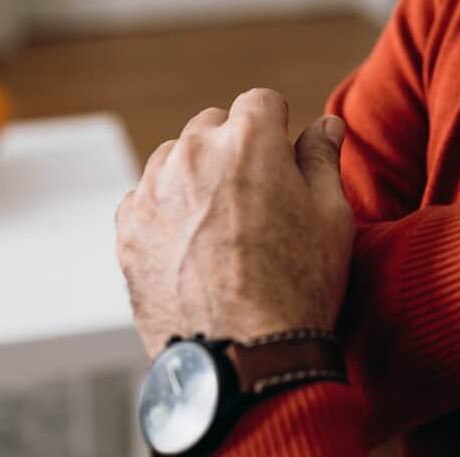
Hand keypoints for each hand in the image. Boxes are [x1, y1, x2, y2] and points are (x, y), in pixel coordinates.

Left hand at [115, 89, 352, 359]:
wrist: (242, 358)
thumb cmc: (297, 286)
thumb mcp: (331, 217)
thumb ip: (322, 159)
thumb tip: (326, 125)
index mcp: (248, 139)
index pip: (261, 101)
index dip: (277, 129)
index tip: (282, 160)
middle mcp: (193, 153)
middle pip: (213, 124)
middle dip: (234, 148)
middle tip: (256, 199)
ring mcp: (153, 190)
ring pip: (175, 159)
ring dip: (196, 177)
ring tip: (223, 227)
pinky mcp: (127, 229)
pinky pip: (146, 199)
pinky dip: (166, 212)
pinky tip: (193, 248)